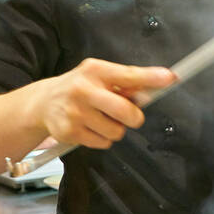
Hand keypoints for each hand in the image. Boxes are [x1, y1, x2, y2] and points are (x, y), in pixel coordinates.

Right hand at [30, 58, 174, 149]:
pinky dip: (102, 138)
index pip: (129, 75)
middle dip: (133, 117)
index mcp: (95, 70)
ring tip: (102, 119)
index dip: (151, 78)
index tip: (170, 78)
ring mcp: (75, 112)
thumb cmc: (80, 87)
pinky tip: (91, 127)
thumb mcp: (99, 75)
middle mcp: (83, 90)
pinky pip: (103, 143)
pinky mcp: (69, 132)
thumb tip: (154, 88)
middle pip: (125, 111)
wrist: (44, 103)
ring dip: (115, 129)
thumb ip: (126, 82)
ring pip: (116, 131)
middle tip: (128, 115)